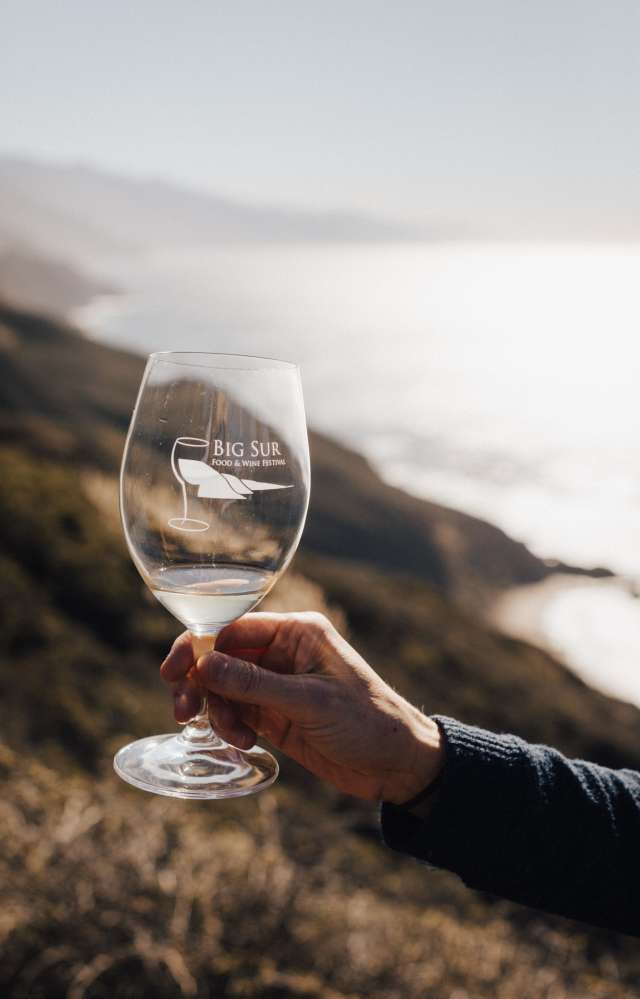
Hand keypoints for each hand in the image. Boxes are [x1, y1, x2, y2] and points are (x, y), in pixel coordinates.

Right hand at [160, 612, 443, 803]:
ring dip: (216, 711)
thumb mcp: (309, 701)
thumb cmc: (367, 721)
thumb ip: (254, 684)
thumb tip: (202, 663)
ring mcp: (276, 684)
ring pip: (223, 687)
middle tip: (184, 710)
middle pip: (220, 656)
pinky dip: (229, 726)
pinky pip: (236, 711)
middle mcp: (283, 652)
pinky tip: (242, 742)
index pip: (232, 627)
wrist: (398, 764)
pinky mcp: (275, 714)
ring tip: (233, 737)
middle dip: (199, 681)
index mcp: (297, 632)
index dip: (198, 646)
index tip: (173, 672)